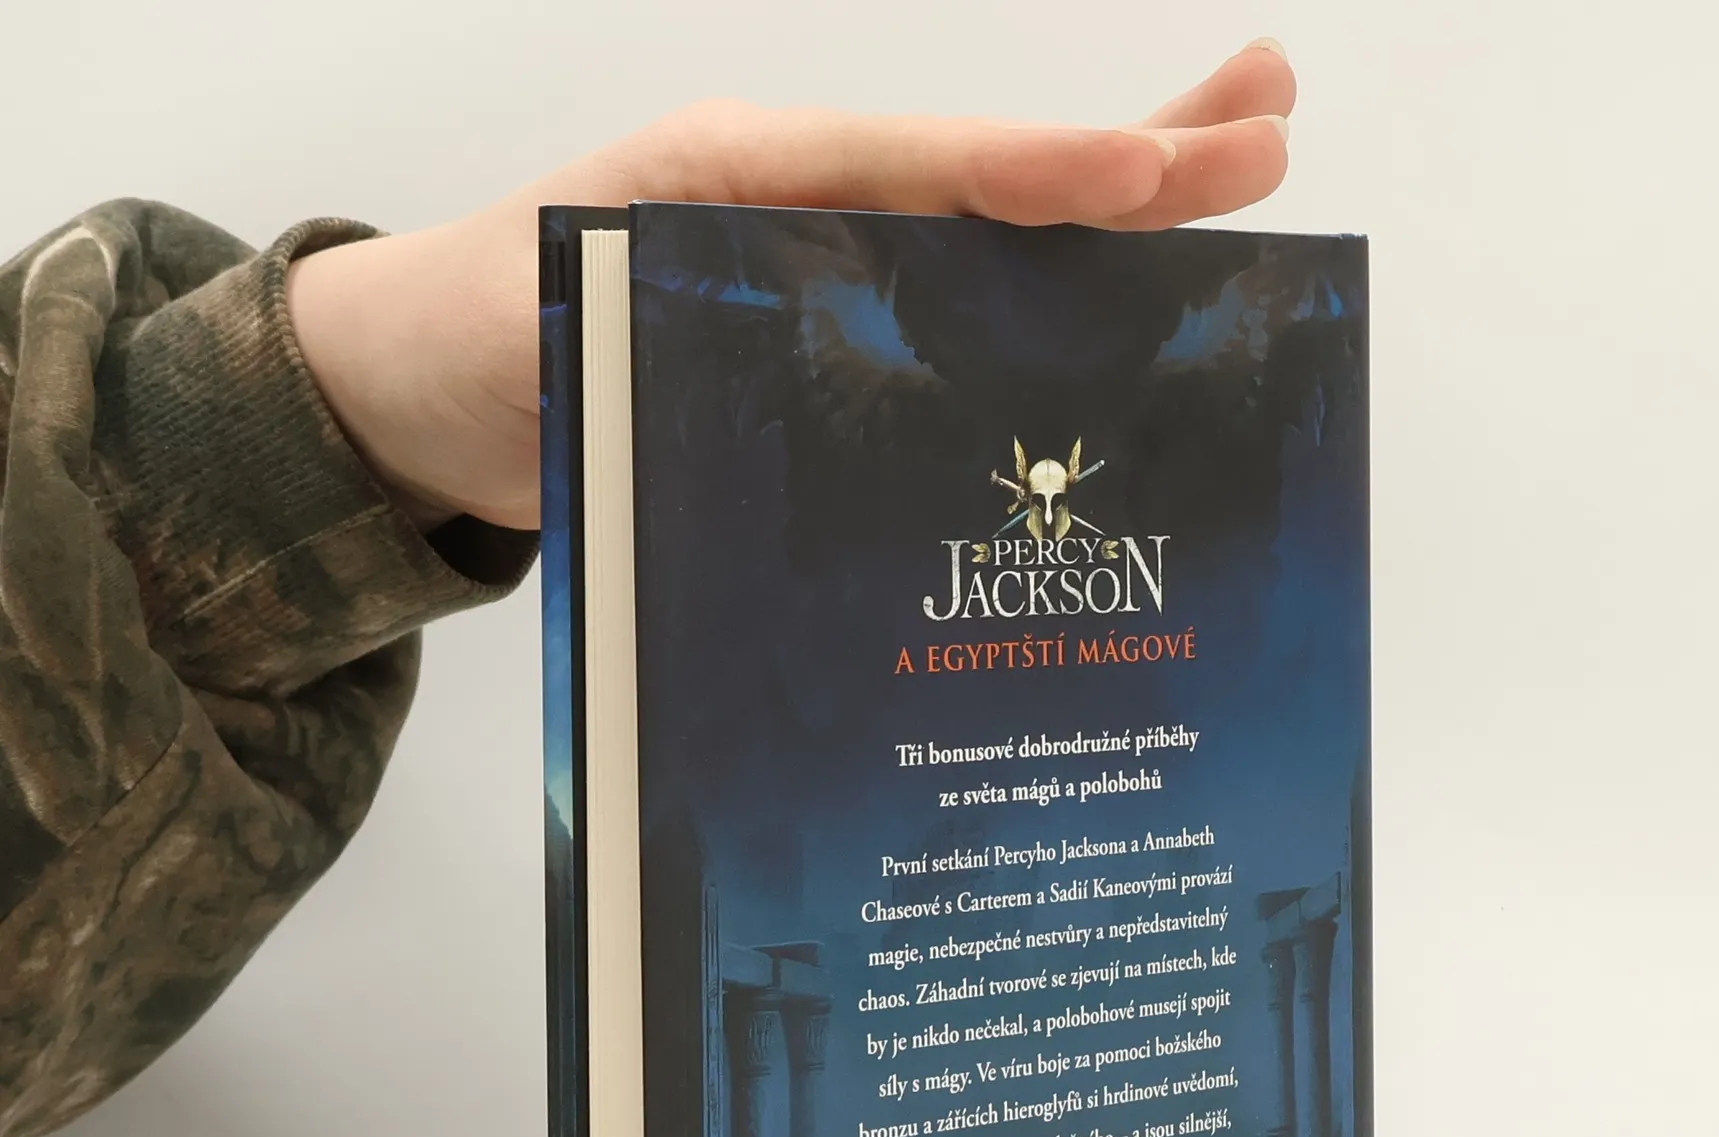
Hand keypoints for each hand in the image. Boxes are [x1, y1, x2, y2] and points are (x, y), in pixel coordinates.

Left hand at [286, 41, 1296, 533]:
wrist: (417, 396)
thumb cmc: (471, 338)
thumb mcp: (557, 320)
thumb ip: (668, 322)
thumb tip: (806, 370)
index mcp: (747, 178)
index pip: (924, 170)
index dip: (1045, 174)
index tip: (1158, 173)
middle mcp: (807, 213)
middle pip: (992, 184)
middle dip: (1134, 159)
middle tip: (1271, 129)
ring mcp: (823, 280)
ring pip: (991, 248)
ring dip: (1117, 228)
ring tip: (1239, 179)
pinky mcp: (821, 351)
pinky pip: (951, 330)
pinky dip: (1043, 321)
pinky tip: (1123, 334)